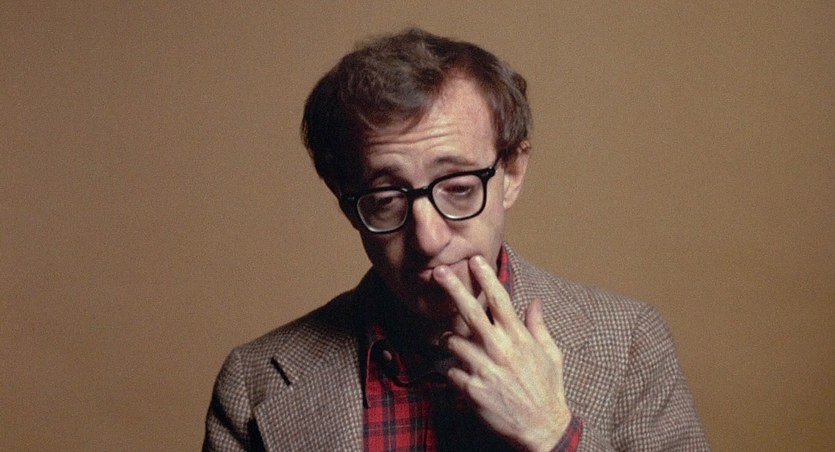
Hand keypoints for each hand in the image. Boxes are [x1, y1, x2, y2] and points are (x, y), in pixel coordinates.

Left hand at [432, 255, 571, 451]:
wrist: (542, 428)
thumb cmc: (547, 389)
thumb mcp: (550, 354)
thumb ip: (538, 326)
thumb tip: (535, 302)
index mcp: (518, 337)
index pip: (500, 299)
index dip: (486, 277)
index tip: (475, 260)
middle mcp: (500, 349)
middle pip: (470, 312)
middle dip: (453, 288)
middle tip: (437, 272)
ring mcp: (485, 369)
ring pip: (453, 342)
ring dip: (449, 340)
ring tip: (451, 342)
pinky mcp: (473, 389)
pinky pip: (451, 371)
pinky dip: (453, 371)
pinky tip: (462, 374)